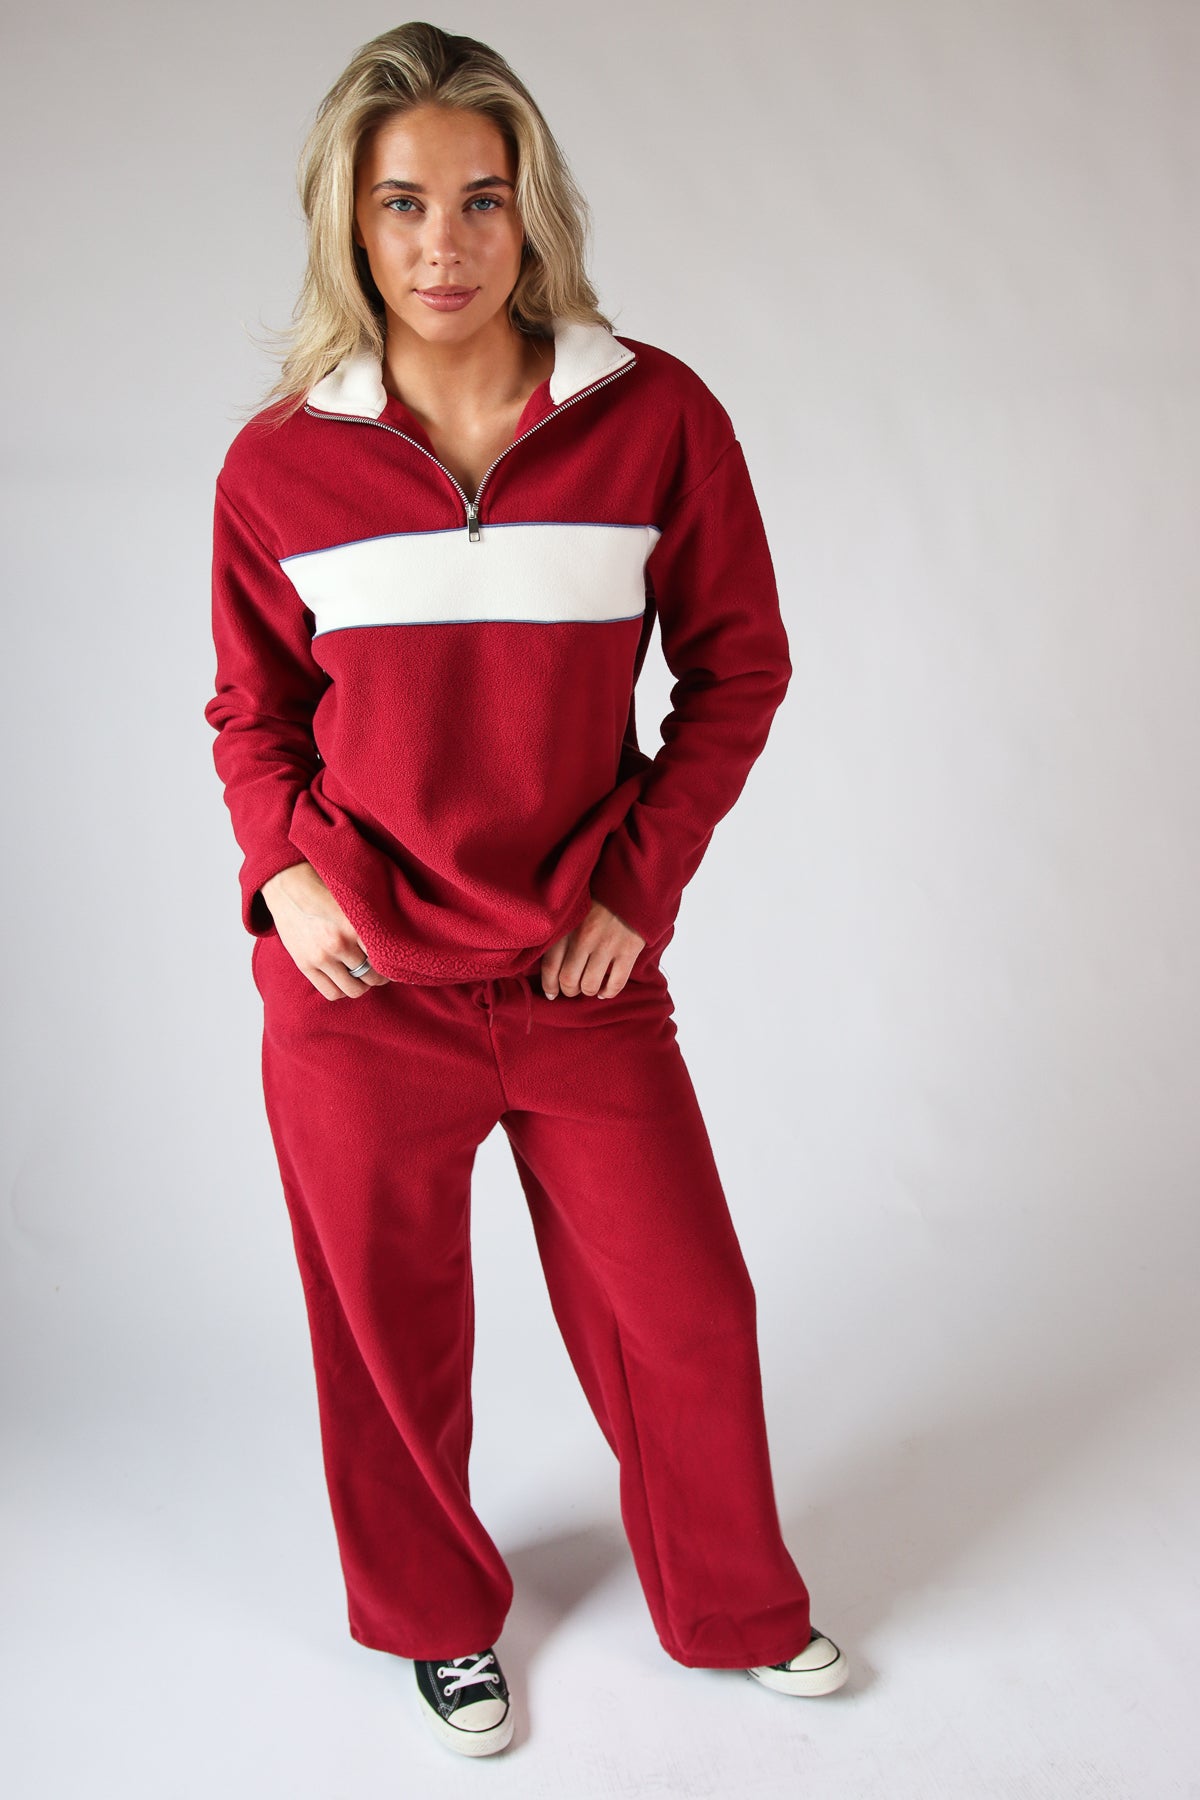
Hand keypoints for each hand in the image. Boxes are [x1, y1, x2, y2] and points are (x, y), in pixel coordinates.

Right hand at [260, 862, 391, 999]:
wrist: (290, 888)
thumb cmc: (326, 892)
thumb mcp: (354, 902)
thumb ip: (372, 922)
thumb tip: (397, 942)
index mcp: (354, 926)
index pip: (384, 958)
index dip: (392, 964)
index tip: (393, 962)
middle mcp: (338, 944)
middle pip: (371, 977)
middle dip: (378, 976)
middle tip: (379, 971)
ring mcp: (321, 957)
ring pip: (353, 989)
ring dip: (362, 986)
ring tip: (362, 977)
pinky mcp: (305, 965)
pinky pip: (332, 992)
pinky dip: (342, 990)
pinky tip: (345, 980)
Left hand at [541, 898, 644, 999]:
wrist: (632, 884)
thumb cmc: (600, 896)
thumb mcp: (574, 908)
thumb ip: (561, 931)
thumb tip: (550, 963)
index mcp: (567, 926)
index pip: (550, 966)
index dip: (549, 985)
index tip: (551, 993)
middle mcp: (584, 937)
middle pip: (568, 980)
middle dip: (569, 990)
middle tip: (572, 989)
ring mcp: (607, 945)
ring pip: (590, 985)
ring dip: (588, 991)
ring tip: (589, 987)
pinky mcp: (628, 950)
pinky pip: (615, 983)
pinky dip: (608, 992)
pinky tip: (605, 990)